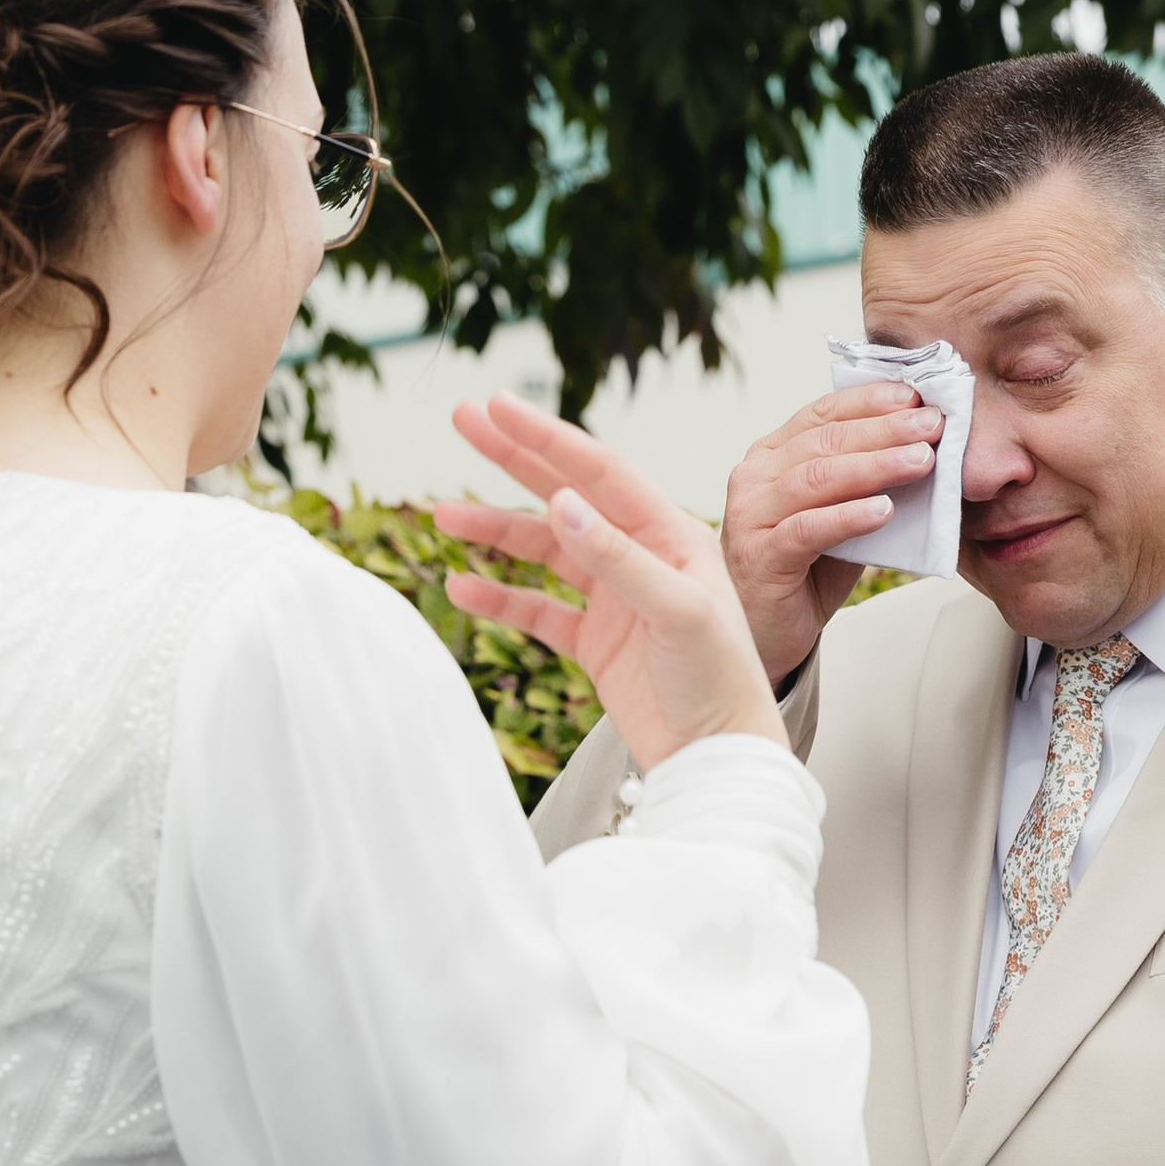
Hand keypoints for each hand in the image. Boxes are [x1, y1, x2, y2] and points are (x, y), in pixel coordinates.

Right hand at [438, 395, 786, 774]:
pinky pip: (538, 611)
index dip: (546, 437)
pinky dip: (500, 599)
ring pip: (543, 551)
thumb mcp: (676, 611)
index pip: (600, 472)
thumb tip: (561, 503)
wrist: (720, 758)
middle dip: (512, 458)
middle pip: (565, 494)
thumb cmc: (721, 680)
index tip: (497, 406)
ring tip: (443, 516)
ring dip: (495, 533)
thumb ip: (617, 558)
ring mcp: (615, 600)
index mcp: (671, 535)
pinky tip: (461, 587)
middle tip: (462, 419)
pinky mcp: (596, 644)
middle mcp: (641, 558)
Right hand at [721, 382, 946, 684]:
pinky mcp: (759, 556)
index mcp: (772, 455)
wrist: (766, 634)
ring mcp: (751, 515)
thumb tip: (927, 452)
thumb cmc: (805, 572)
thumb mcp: (841, 517)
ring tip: (921, 460)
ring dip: (875, 466)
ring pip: (817, 478)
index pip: (822, 413)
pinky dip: (849, 516)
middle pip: (824, 440)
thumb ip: (867, 485)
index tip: (917, 396)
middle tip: (932, 424)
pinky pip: (808, 529)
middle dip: (885, 429)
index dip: (870, 401)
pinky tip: (885, 510)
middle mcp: (755, 477)